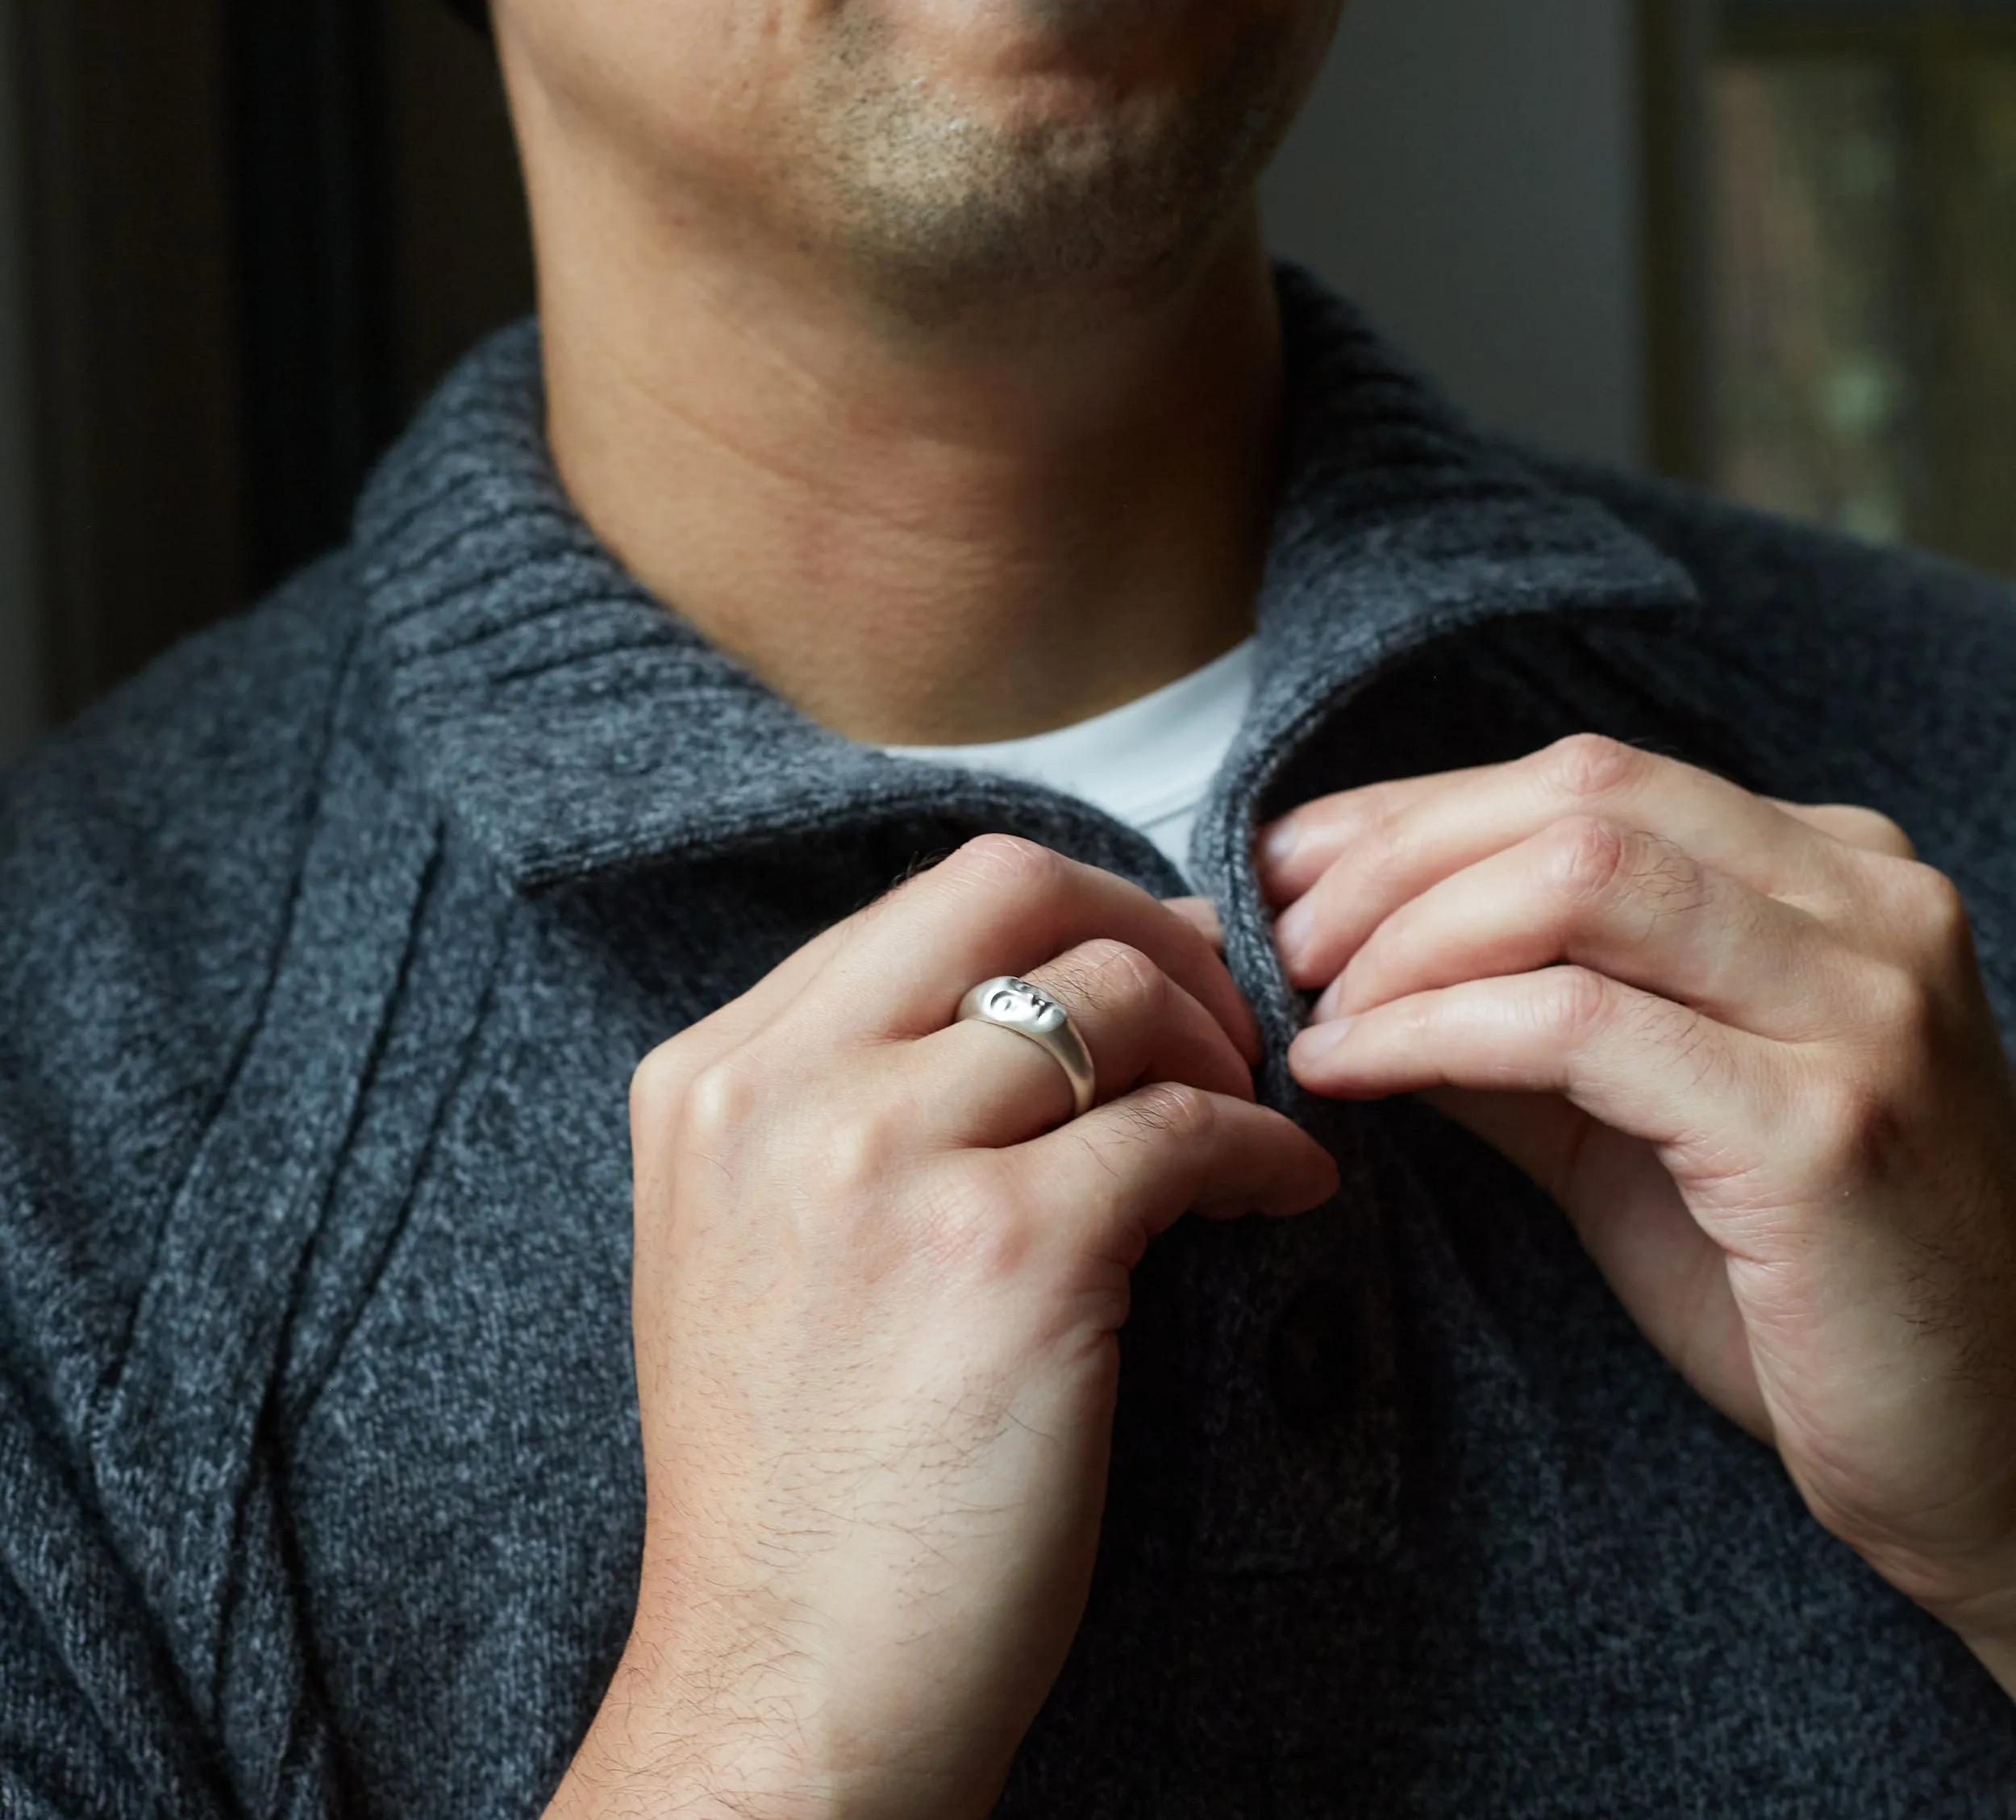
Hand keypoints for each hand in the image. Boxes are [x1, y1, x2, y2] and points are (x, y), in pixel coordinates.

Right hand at [547, 836, 1335, 1819]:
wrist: (781, 1692)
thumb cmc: (791, 1486)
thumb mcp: (753, 1244)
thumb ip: (851, 1102)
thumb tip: (1037, 997)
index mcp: (713, 1076)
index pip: (924, 899)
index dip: (1063, 918)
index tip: (1138, 972)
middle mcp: (780, 1090)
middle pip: (1011, 885)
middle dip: (1144, 928)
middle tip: (1220, 1012)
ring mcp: (883, 1160)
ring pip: (1112, 994)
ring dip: (1219, 1043)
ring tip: (1252, 1117)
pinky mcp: (1002, 1252)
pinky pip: (1185, 1129)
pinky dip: (1266, 1147)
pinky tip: (1285, 1191)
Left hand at [1259, 734, 2015, 1687]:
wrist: (1984, 1453)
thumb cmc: (1798, 1284)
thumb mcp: (1632, 1116)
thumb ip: (1511, 1017)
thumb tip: (1341, 956)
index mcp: (1836, 878)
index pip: (1592, 781)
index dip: (1416, 809)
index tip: (1291, 862)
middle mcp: (1870, 909)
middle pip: (1580, 802)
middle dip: (1395, 856)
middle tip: (1282, 934)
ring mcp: (1862, 1009)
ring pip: (1578, 883)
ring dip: (1404, 937)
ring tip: (1312, 1007)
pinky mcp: (1822, 1127)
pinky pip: (1577, 1027)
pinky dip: (1432, 1031)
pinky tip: (1353, 1070)